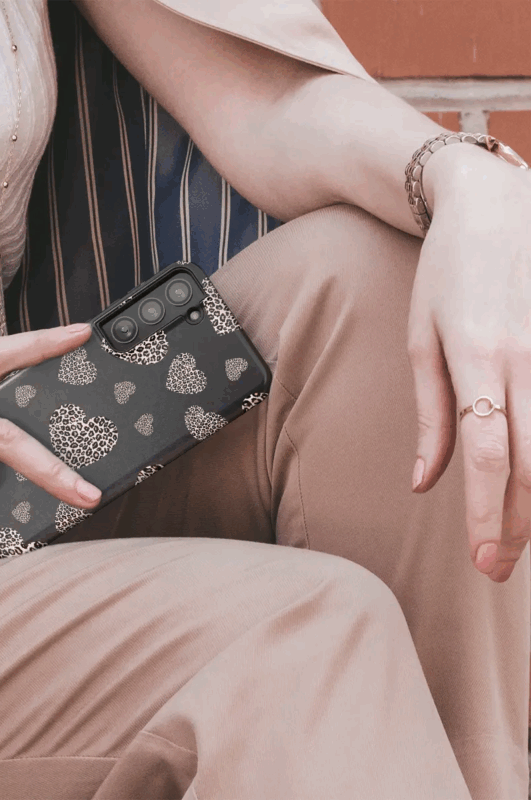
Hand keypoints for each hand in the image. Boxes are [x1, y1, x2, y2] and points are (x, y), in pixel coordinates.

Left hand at [409, 144, 530, 581]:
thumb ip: (430, 414)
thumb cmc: (444, 275)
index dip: (485, 511)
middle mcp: (526, 357)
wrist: (491, 204)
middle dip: (518, 521)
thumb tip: (423, 483)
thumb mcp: (422, 339)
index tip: (481, 559)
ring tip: (521, 536)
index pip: (484, 453)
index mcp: (476, 357)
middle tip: (498, 567)